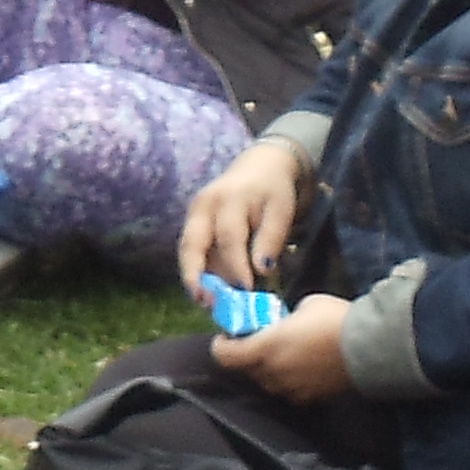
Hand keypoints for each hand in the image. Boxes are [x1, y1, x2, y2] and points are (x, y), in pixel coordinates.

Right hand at [178, 140, 303, 290]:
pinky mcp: (193, 224)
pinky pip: (192, 251)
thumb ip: (271, 238)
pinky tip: (207, 291)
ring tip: (204, 302)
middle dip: (195, 275)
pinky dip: (198, 271)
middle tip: (205, 302)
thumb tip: (262, 270)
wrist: (259, 166)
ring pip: (188, 250)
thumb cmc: (273, 190)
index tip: (246, 290)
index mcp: (228, 200)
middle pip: (192, 244)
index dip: (236, 266)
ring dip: (194, 277)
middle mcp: (203, 206)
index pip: (229, 238)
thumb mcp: (281, 210)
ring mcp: (194, 215)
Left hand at [212, 292, 353, 401]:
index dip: (221, 346)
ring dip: (267, 369)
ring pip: (267, 382)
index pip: (224, 356)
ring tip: (282, 354)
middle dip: (246, 356)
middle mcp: (273, 373)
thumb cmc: (335, 319)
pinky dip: (289, 380)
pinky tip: (301, 368)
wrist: (372, 347)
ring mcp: (292, 390)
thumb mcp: (304, 306)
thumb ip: (286, 318)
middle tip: (257, 341)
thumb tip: (285, 323)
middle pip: (246, 370)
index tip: (227, 336)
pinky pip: (289, 391)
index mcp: (264, 348)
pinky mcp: (312, 399)